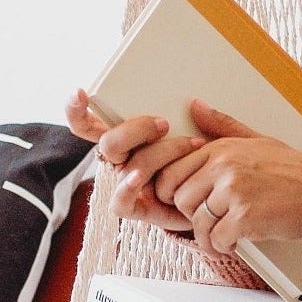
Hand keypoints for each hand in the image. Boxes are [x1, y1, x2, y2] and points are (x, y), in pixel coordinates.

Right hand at [65, 89, 205, 232]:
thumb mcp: (212, 136)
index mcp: (129, 138)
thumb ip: (207, 120)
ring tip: (190, 146)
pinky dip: (126, 189)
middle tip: (164, 124)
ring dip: (157, 154)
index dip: (77, 110)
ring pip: (125, 166)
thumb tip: (197, 103)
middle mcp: (123, 161)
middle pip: (108, 143)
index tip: (81, 92)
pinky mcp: (138, 208)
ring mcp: (129, 185)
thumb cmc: (211, 163)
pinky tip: (139, 179)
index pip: (91, 124)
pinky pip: (120, 203)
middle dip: (133, 130)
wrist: (224, 201)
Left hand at [154, 103, 301, 257]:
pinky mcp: (245, 217)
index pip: (172, 172)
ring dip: (207, 236)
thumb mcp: (257, 139)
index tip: (191, 203)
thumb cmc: (295, 170)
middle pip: (181, 199)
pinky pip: (216, 239)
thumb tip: (195, 106)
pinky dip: (222, 246)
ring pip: (197, 222)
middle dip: (192, 215)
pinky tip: (234, 243)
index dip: (176, 193)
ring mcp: (234, 191)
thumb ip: (222, 126)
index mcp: (223, 147)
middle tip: (210, 220)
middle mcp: (225, 166)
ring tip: (222, 235)